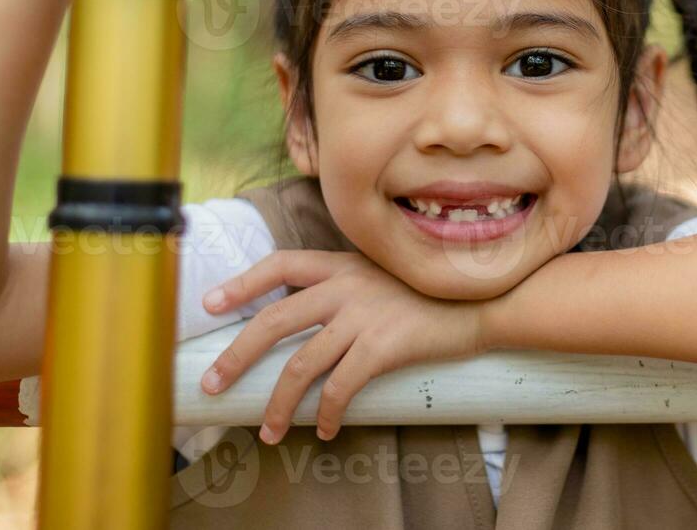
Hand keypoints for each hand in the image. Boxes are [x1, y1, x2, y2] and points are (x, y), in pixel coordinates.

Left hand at [199, 251, 489, 442]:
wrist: (485, 300)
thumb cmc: (434, 292)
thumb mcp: (386, 275)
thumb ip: (349, 288)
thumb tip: (314, 321)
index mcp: (343, 265)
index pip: (281, 264)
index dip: (243, 283)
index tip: (210, 303)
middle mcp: (347, 286)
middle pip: (275, 321)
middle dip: (237, 356)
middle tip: (212, 385)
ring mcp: (364, 316)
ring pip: (301, 364)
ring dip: (279, 404)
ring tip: (269, 431)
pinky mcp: (384, 346)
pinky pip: (342, 387)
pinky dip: (329, 414)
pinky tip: (327, 431)